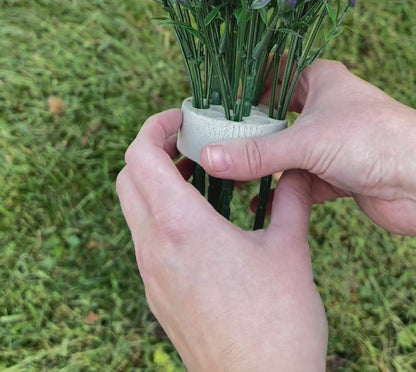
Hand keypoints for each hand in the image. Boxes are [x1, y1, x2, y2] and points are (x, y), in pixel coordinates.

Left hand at [116, 110, 327, 371]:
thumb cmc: (277, 324)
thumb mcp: (290, 250)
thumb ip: (290, 200)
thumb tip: (296, 171)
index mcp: (181, 227)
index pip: (140, 156)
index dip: (154, 126)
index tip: (183, 118)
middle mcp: (155, 248)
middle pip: (127, 178)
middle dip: (152, 149)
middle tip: (190, 142)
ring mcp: (151, 276)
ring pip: (133, 210)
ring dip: (155, 182)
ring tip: (200, 176)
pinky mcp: (158, 297)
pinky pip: (145, 239)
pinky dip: (160, 214)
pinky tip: (202, 221)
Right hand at [201, 60, 415, 235]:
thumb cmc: (374, 139)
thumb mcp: (306, 142)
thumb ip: (256, 154)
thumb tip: (209, 158)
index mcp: (319, 80)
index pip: (271, 76)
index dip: (243, 91)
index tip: (213, 108)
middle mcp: (324, 107)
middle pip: (275, 118)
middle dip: (248, 134)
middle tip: (213, 145)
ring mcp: (331, 142)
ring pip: (286, 152)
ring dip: (262, 167)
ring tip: (228, 177)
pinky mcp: (337, 174)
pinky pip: (299, 181)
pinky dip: (280, 192)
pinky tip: (256, 203)